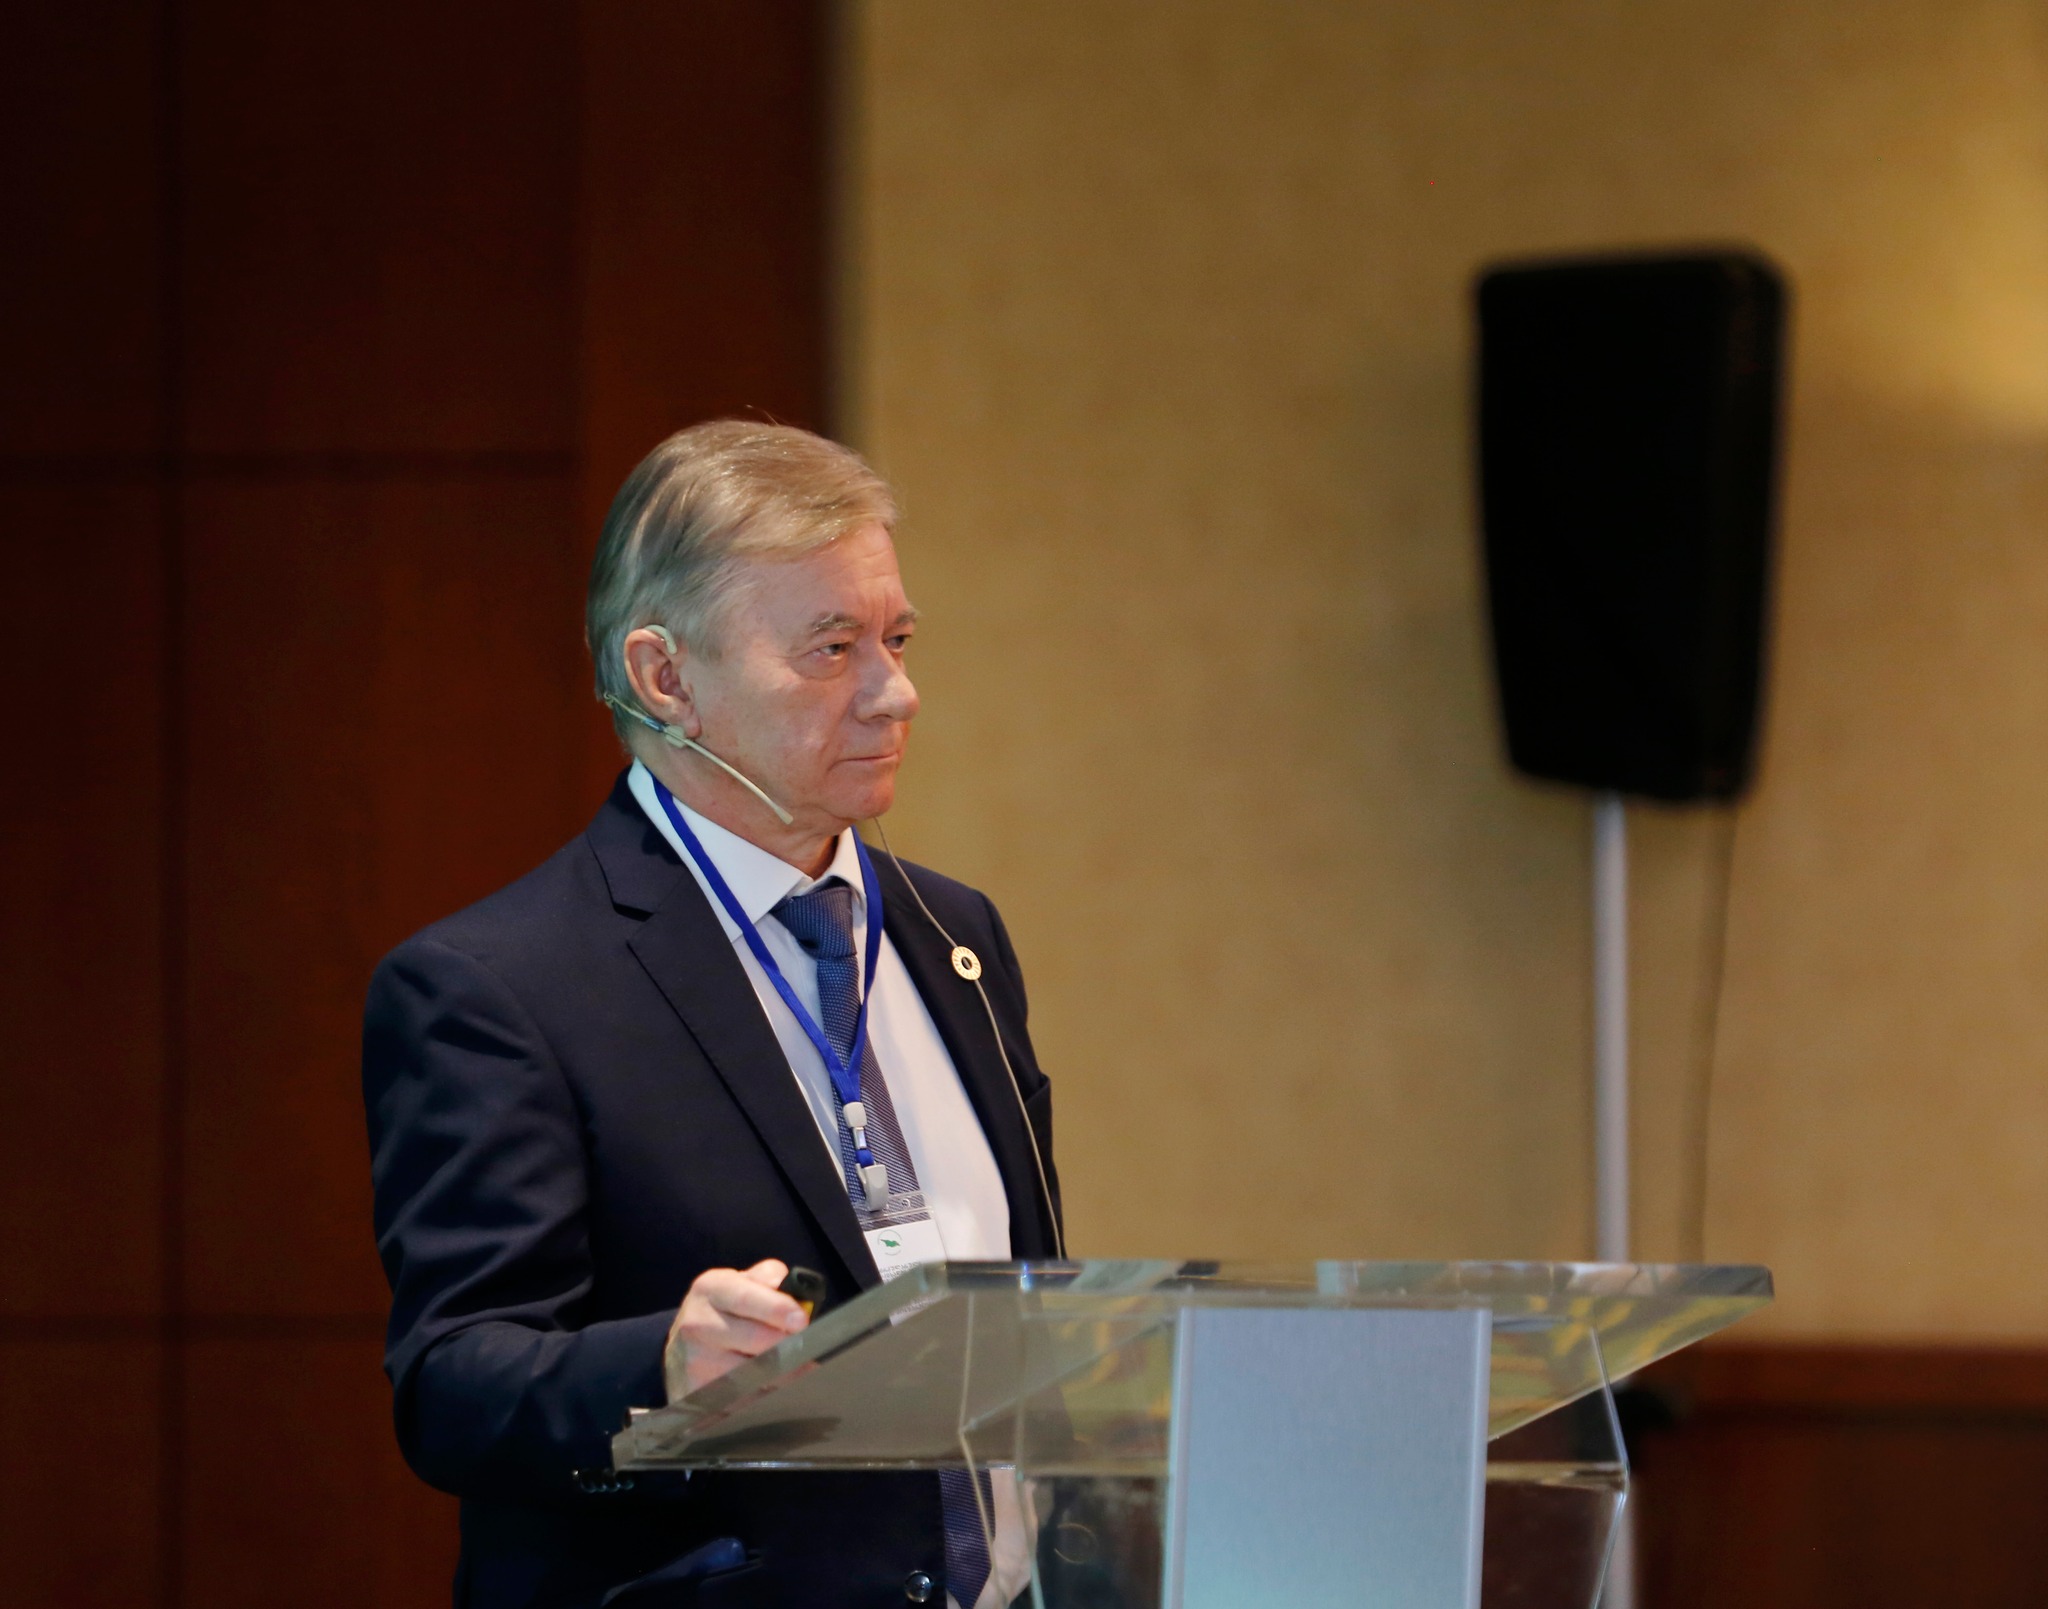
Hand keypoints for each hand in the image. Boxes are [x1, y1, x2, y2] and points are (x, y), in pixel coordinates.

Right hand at [664, 1258, 809, 1400]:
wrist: (683, 1348)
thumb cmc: (723, 1311)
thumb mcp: (739, 1283)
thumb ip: (768, 1278)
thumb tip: (791, 1288)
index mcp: (711, 1289)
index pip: (746, 1298)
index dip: (777, 1309)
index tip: (802, 1320)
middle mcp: (697, 1324)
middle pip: (754, 1340)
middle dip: (787, 1344)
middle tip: (808, 1346)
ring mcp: (695, 1362)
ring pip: (752, 1373)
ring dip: (781, 1373)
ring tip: (795, 1366)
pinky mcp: (696, 1393)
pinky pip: (742, 1399)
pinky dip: (763, 1393)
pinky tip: (773, 1385)